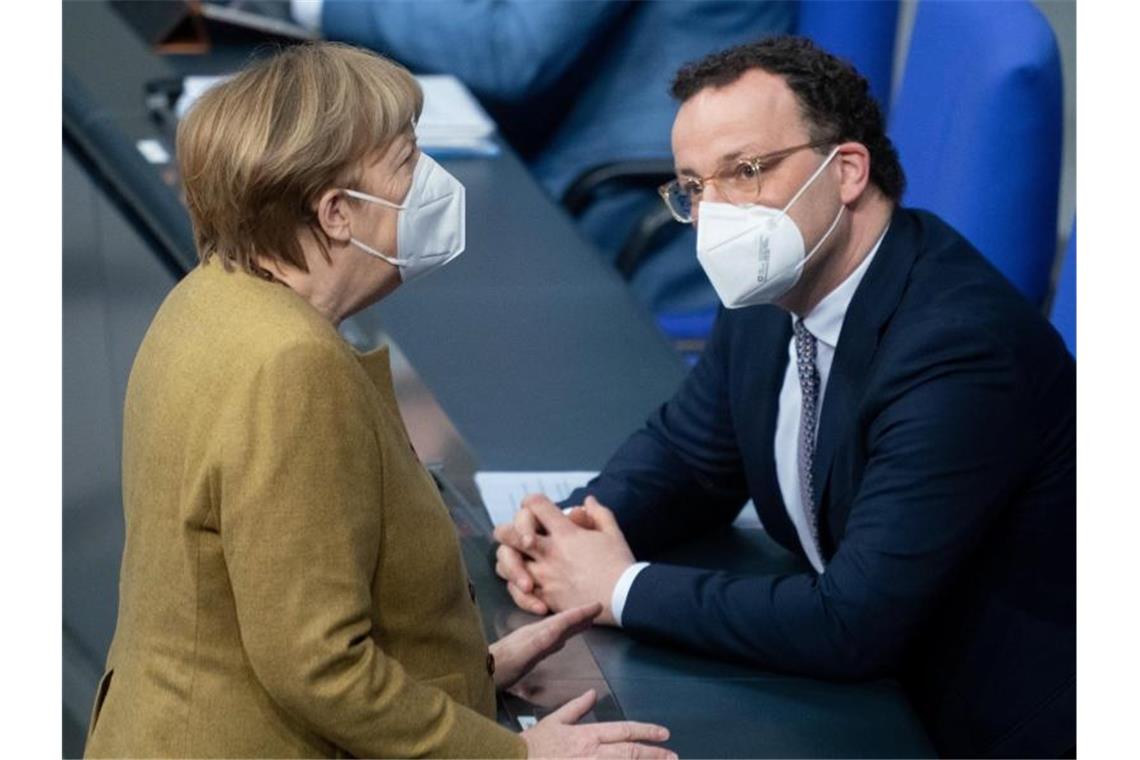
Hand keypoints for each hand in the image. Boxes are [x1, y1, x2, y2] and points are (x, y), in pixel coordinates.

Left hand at [489, 603, 601, 690]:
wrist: (476, 671)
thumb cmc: (499, 669)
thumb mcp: (521, 657)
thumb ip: (540, 644)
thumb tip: (562, 633)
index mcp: (536, 634)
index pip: (562, 620)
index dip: (580, 613)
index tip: (597, 604)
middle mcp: (534, 633)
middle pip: (561, 621)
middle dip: (579, 614)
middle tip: (597, 608)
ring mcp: (529, 641)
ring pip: (556, 628)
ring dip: (572, 624)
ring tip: (586, 621)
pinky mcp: (524, 651)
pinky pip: (549, 639)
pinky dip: (561, 635)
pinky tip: (562, 640)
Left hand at [507, 496, 634, 624]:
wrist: (625, 598)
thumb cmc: (620, 564)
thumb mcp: (612, 532)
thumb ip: (598, 513)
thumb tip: (588, 501)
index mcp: (565, 532)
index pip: (534, 505)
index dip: (532, 502)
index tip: (537, 508)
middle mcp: (549, 552)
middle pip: (508, 535)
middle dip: (507, 532)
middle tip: (516, 537)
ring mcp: (544, 576)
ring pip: (506, 565)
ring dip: (509, 562)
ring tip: (519, 562)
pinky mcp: (546, 597)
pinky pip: (518, 593)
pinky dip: (518, 589)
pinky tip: (528, 586)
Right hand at [521, 689, 675, 758]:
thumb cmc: (533, 746)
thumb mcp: (554, 721)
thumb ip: (576, 708)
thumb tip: (591, 694)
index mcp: (588, 735)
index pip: (625, 730)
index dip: (647, 731)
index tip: (664, 735)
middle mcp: (594, 754)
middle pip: (631, 752)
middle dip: (655, 755)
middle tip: (673, 757)